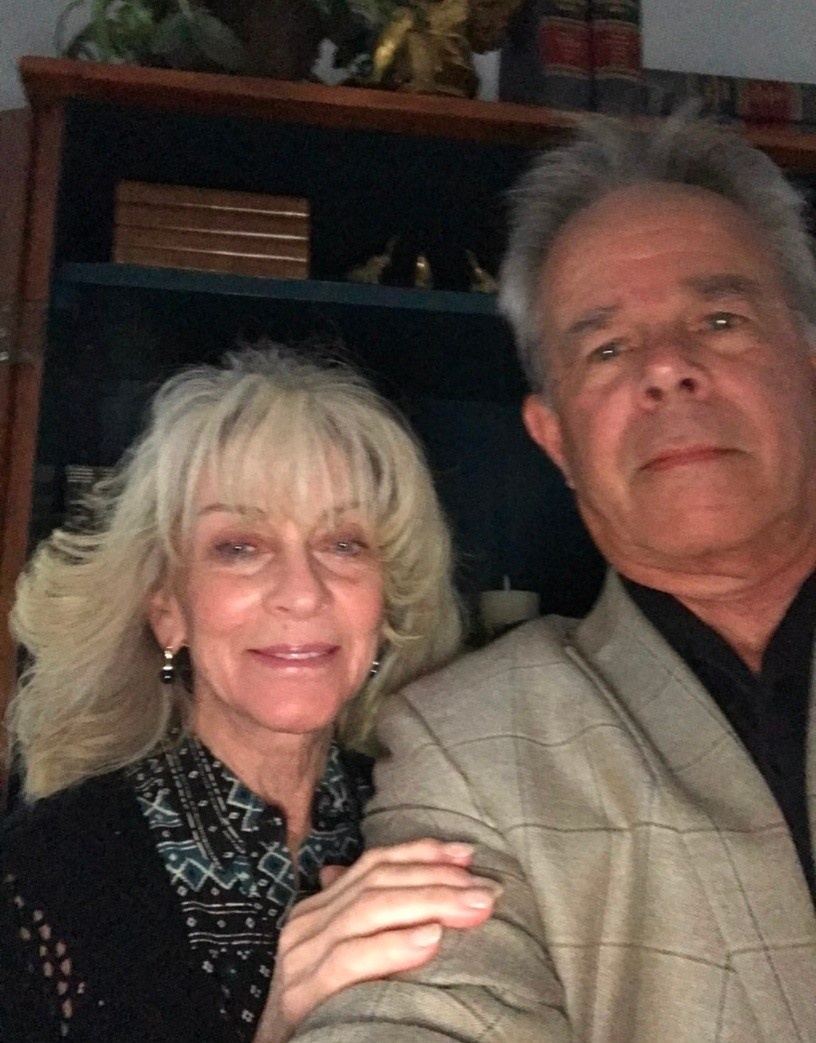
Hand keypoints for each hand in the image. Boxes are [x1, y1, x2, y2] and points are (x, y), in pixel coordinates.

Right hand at [252, 838, 499, 1042]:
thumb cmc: (329, 1010)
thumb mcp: (351, 957)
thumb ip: (377, 922)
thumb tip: (436, 880)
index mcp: (318, 909)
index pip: (374, 864)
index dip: (423, 853)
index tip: (469, 855)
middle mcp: (306, 924)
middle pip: (378, 882)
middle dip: (438, 879)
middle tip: (488, 890)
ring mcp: (301, 957)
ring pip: (369, 910)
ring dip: (430, 903)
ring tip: (474, 908)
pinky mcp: (301, 994)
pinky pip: (351, 959)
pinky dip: (394, 946)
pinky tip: (430, 941)